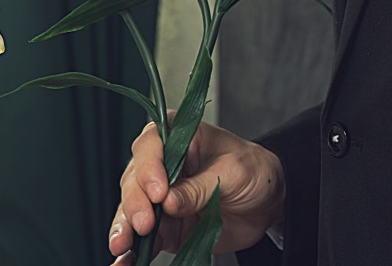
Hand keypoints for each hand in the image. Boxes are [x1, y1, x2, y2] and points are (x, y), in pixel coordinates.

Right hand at [109, 111, 284, 263]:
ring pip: (131, 210)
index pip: (152, 142)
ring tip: (123, 244)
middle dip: (135, 202)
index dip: (149, 165)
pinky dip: (132, 251)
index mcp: (182, 138)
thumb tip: (168, 202)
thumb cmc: (255, 171)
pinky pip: (143, 239)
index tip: (159, 190)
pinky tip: (124, 261)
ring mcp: (161, 199)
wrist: (268, 204)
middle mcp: (164, 166)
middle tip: (145, 222)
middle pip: (134, 179)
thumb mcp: (235, 172)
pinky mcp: (164, 226)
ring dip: (123, 228)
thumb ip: (201, 187)